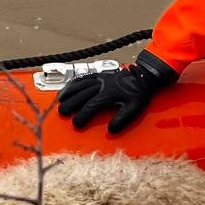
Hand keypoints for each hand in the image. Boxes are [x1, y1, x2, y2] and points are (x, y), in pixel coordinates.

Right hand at [56, 54, 176, 134]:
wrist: (144, 76)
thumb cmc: (139, 92)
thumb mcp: (135, 108)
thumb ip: (122, 119)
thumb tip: (111, 130)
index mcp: (109, 94)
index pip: (91, 106)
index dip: (82, 116)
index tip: (76, 124)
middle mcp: (102, 85)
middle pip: (81, 95)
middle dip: (70, 104)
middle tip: (62, 113)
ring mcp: (100, 78)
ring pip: (80, 84)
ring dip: (69, 92)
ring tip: (60, 100)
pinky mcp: (100, 74)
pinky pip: (84, 77)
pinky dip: (74, 82)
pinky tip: (69, 87)